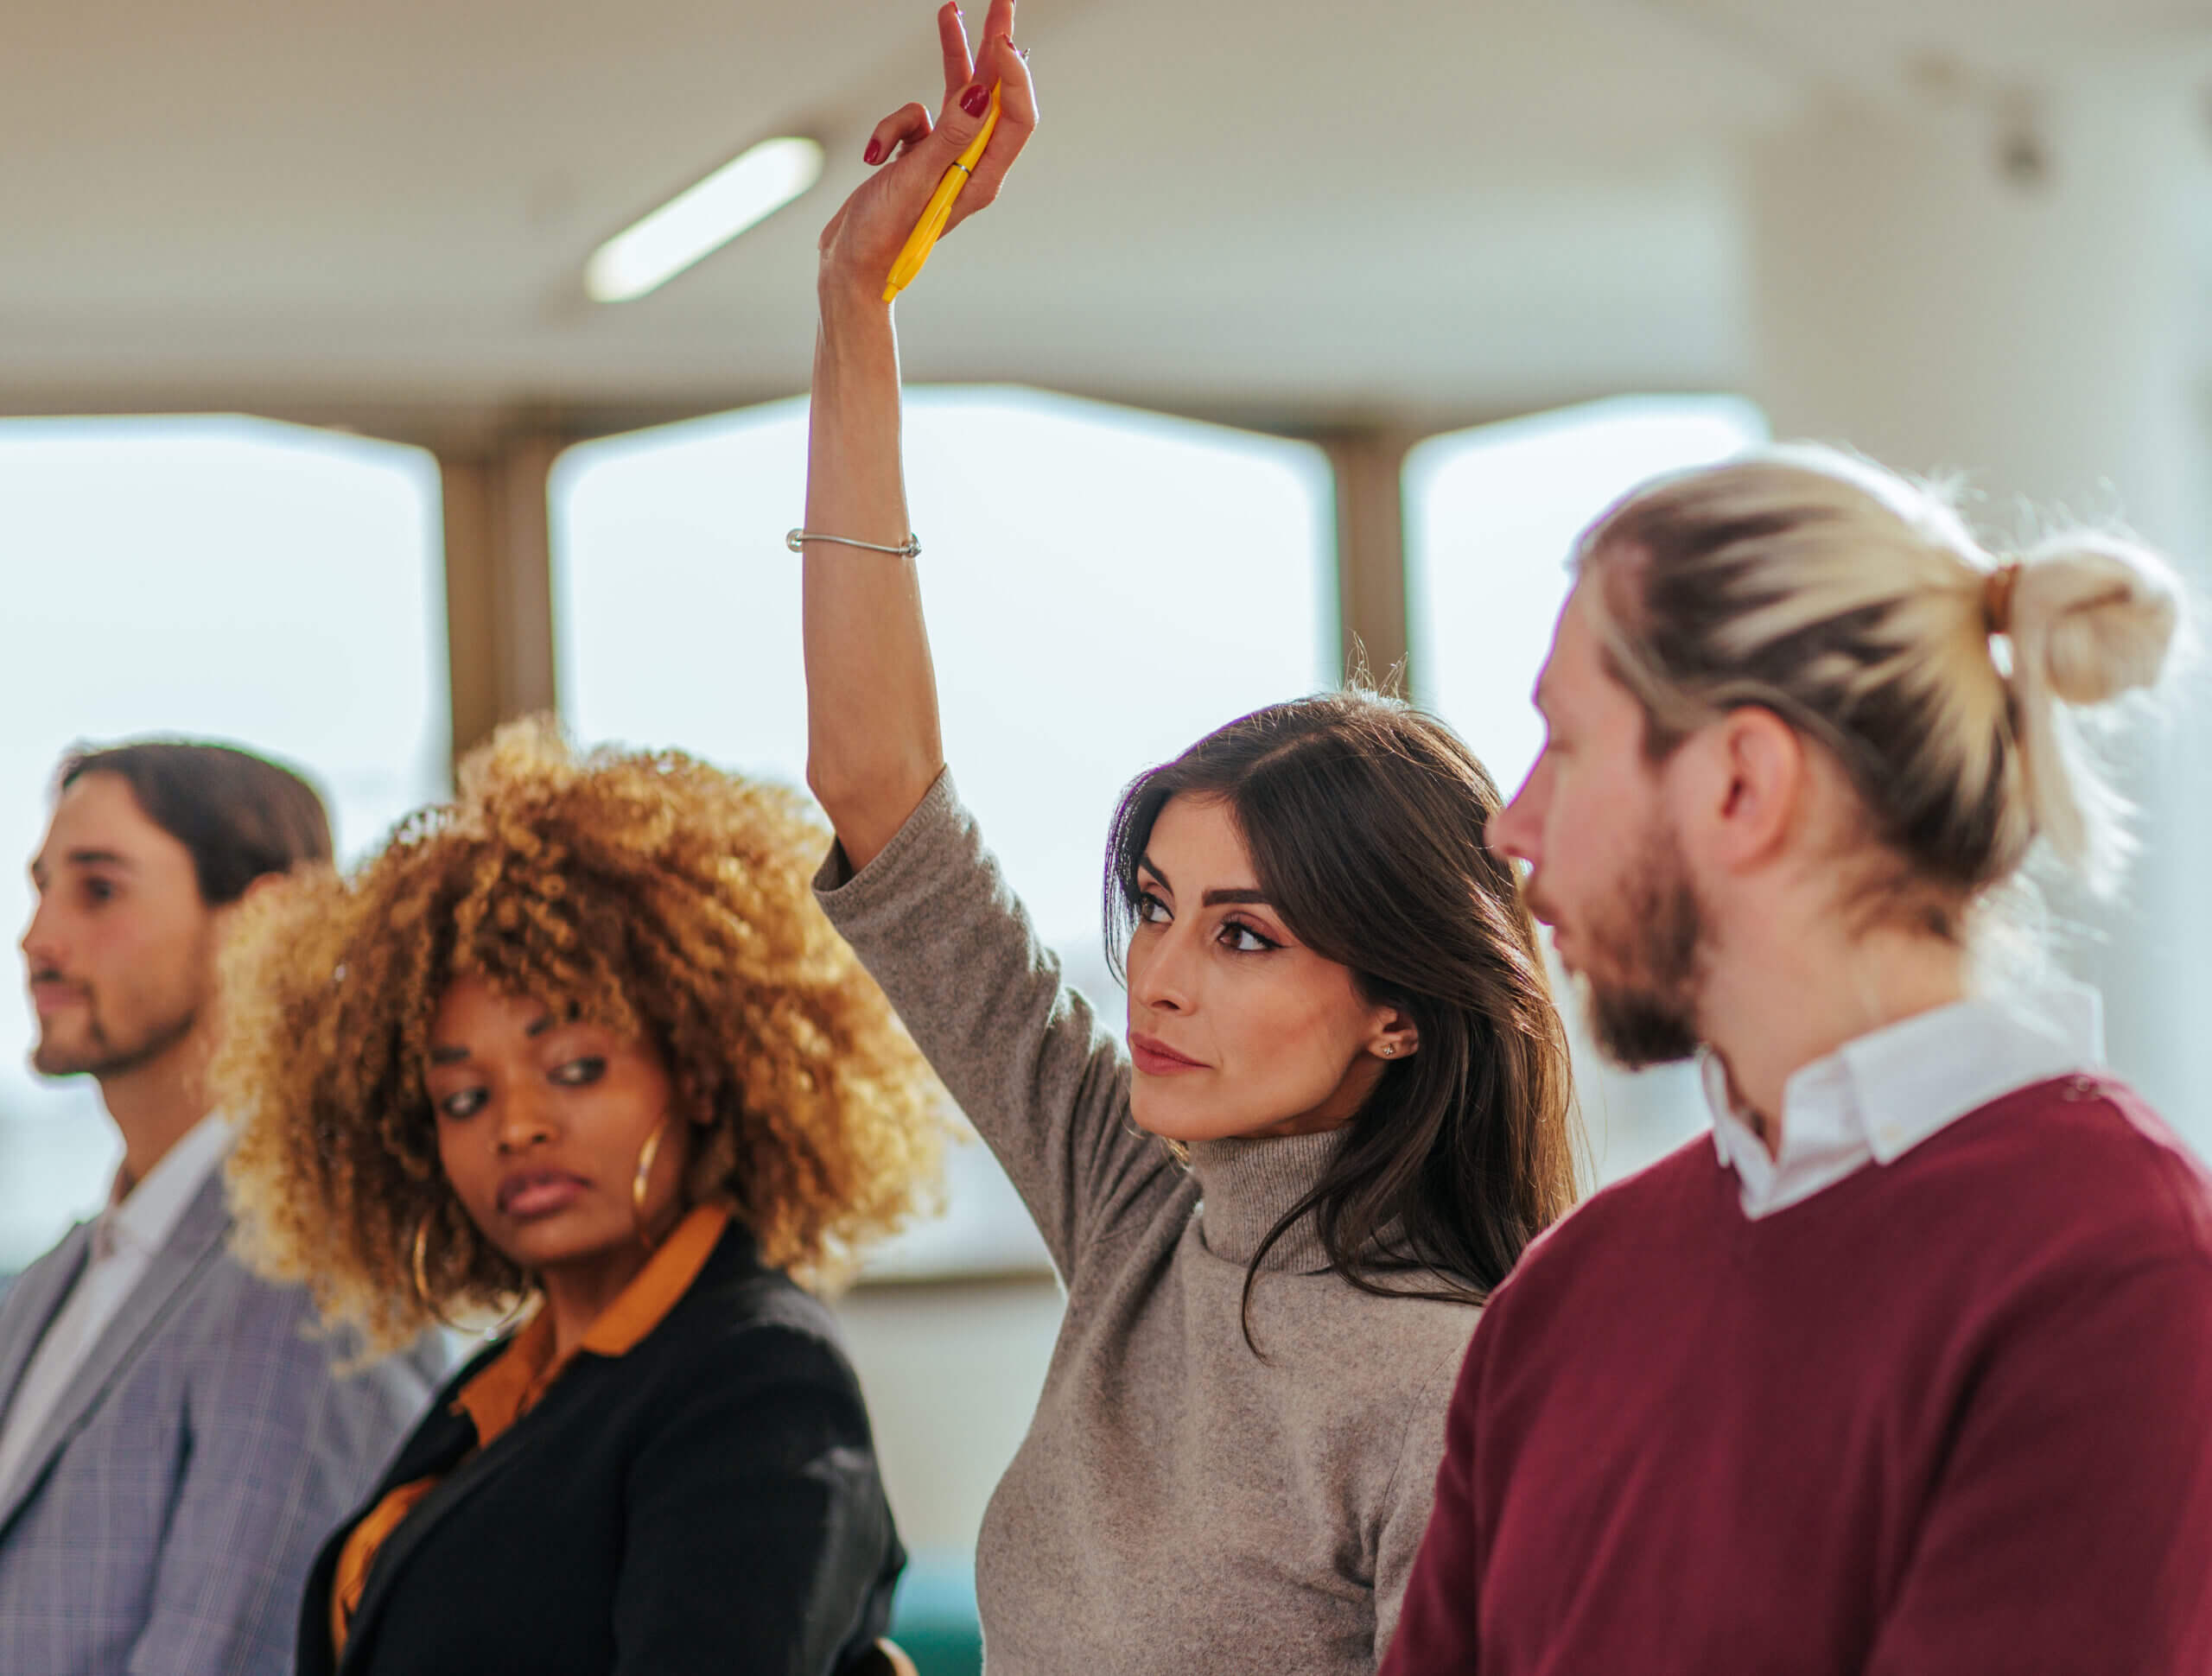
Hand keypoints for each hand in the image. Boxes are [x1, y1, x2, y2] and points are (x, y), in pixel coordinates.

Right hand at [816, 0, 1037, 314]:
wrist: (849, 267)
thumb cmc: (883, 235)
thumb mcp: (916, 181)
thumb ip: (950, 135)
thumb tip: (984, 92)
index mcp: (983, 178)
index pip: (1015, 118)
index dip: (1014, 77)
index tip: (1003, 40)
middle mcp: (970, 167)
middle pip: (994, 97)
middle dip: (995, 47)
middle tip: (1003, 2)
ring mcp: (944, 160)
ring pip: (955, 97)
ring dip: (951, 58)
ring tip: (948, 12)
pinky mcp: (918, 158)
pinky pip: (912, 121)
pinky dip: (891, 127)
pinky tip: (874, 155)